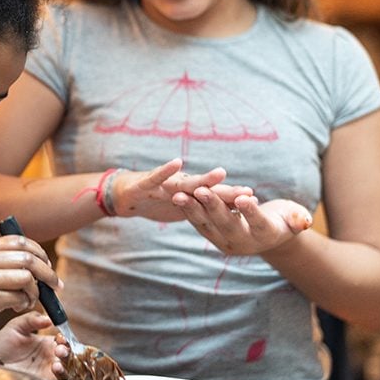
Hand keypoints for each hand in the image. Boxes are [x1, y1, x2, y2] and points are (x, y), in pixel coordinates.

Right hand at [0, 235, 59, 340]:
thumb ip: (0, 261)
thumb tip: (36, 263)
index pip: (20, 241)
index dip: (40, 252)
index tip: (47, 266)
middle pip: (28, 258)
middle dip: (48, 273)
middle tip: (55, 285)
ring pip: (27, 277)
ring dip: (36, 291)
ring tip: (30, 300)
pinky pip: (19, 297)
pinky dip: (25, 303)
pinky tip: (17, 307)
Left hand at [0, 311, 68, 379]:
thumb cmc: (1, 344)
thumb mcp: (16, 326)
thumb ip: (31, 320)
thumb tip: (48, 319)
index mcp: (46, 344)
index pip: (63, 342)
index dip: (65, 341)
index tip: (61, 339)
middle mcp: (49, 359)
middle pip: (67, 358)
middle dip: (67, 354)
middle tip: (59, 352)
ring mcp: (45, 373)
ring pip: (64, 373)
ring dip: (64, 369)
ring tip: (56, 365)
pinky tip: (51, 376)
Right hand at [113, 158, 252, 220]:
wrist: (124, 195)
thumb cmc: (155, 201)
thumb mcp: (180, 208)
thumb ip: (200, 209)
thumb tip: (225, 216)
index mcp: (189, 195)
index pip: (214, 198)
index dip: (233, 199)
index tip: (255, 200)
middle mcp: (180, 186)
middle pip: (207, 191)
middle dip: (226, 191)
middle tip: (247, 191)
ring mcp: (164, 184)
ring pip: (186, 183)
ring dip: (203, 179)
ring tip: (221, 173)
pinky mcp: (146, 183)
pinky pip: (157, 177)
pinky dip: (166, 170)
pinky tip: (177, 162)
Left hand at [173, 190, 313, 254]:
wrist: (270, 233)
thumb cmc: (286, 218)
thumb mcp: (295, 216)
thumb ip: (299, 218)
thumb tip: (305, 221)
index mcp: (265, 235)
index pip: (257, 222)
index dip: (250, 211)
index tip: (243, 197)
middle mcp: (243, 242)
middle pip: (227, 224)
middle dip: (213, 207)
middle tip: (201, 191)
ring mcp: (225, 241)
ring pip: (207, 224)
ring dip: (192, 209)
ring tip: (178, 195)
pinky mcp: (212, 235)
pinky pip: (198, 222)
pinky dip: (187, 210)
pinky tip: (175, 196)